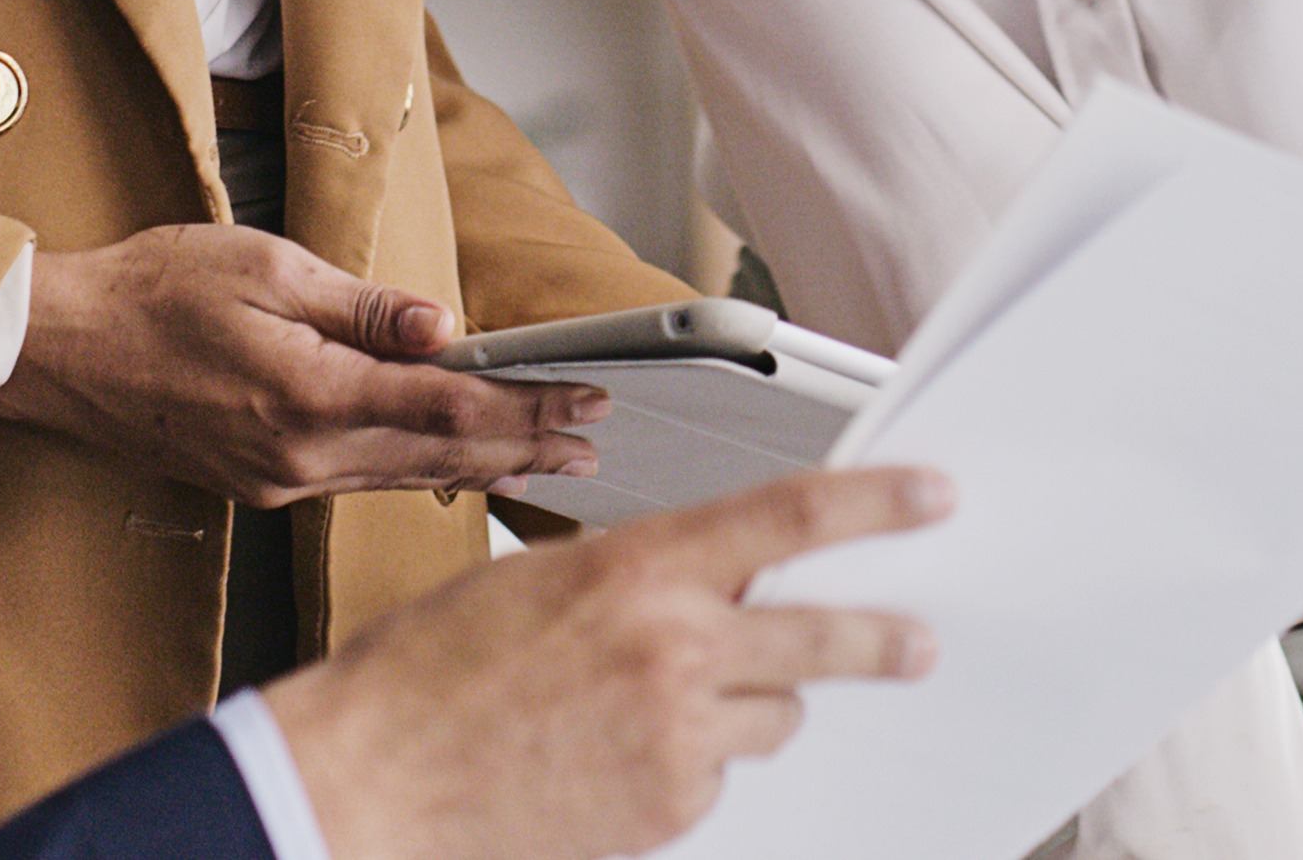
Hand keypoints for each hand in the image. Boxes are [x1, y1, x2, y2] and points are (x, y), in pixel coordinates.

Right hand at [0, 224, 607, 505]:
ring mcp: (279, 480)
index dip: (528, 406)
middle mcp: (301, 456)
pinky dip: (423, 472)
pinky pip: (363, 482)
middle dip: (527, 447)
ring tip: (548, 460)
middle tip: (596, 440)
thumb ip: (360, 305)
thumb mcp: (262, 266)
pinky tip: (455, 467)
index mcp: (308, 395)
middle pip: (442, 457)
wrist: (57, 350)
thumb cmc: (149, 291)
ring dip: (484, 467)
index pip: (450, 409)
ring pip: (407, 479)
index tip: (587, 396)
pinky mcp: (261, 485)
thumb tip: (441, 326)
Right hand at [263, 465, 950, 859]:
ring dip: (751, 708)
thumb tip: (702, 583)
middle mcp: (672, 646)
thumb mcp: (534, 582)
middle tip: (917, 642)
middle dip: (880, 638)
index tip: (932, 496)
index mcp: (636, 568)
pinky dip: (692, 767)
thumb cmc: (426, 679)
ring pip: (775, 715)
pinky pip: (719, 777)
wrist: (370, 782)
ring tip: (676, 709)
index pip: (790, 518)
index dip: (878, 503)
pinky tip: (620, 760)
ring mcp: (679, 735)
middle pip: (821, 634)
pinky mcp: (670, 807)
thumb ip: (634, 579)